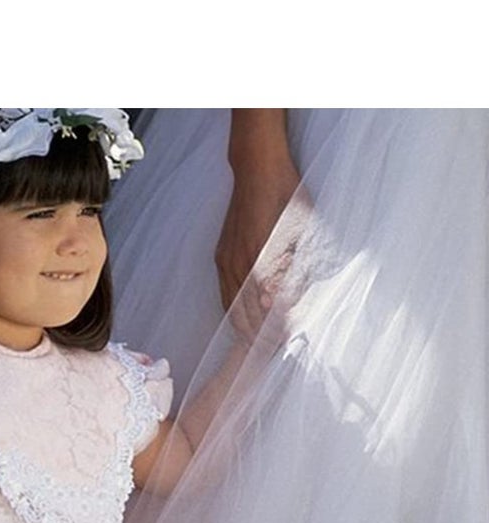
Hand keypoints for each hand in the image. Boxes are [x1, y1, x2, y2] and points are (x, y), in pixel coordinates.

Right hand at [216, 154, 301, 341]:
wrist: (257, 170)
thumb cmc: (286, 196)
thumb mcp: (301, 230)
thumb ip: (292, 268)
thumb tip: (284, 301)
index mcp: (259, 260)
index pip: (264, 309)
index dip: (273, 330)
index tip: (284, 345)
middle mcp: (238, 264)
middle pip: (245, 313)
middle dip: (258, 337)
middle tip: (272, 352)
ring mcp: (226, 260)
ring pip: (231, 306)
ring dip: (244, 328)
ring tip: (256, 345)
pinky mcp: (221, 256)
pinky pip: (224, 293)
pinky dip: (232, 312)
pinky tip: (240, 321)